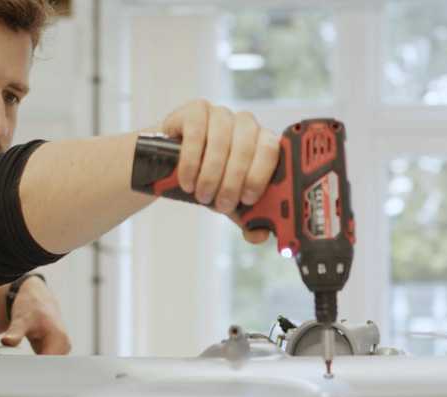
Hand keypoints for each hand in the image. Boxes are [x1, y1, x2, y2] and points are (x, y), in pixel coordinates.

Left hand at [1, 276, 70, 396]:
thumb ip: (15, 331)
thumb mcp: (22, 317)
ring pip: (52, 375)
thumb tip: (8, 340)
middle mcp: (63, 348)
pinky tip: (33, 396)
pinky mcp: (53, 354)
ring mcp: (59, 352)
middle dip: (43, 392)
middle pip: (54, 376)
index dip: (42, 385)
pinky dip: (40, 381)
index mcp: (59, 340)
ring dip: (42, 388)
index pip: (51, 368)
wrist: (36, 298)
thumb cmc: (32, 306)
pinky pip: (48, 371)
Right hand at [160, 100, 280, 228]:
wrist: (174, 164)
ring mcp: (221, 114)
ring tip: (202, 195)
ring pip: (222, 142)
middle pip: (246, 148)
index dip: (261, 175)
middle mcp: (246, 124)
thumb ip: (249, 218)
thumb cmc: (212, 179)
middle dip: (233, 182)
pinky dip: (192, 161)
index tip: (248, 198)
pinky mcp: (196, 110)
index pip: (271, 150)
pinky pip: (197, 133)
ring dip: (211, 174)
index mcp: (262, 142)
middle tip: (220, 204)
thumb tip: (260, 235)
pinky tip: (187, 180)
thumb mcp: (232, 202)